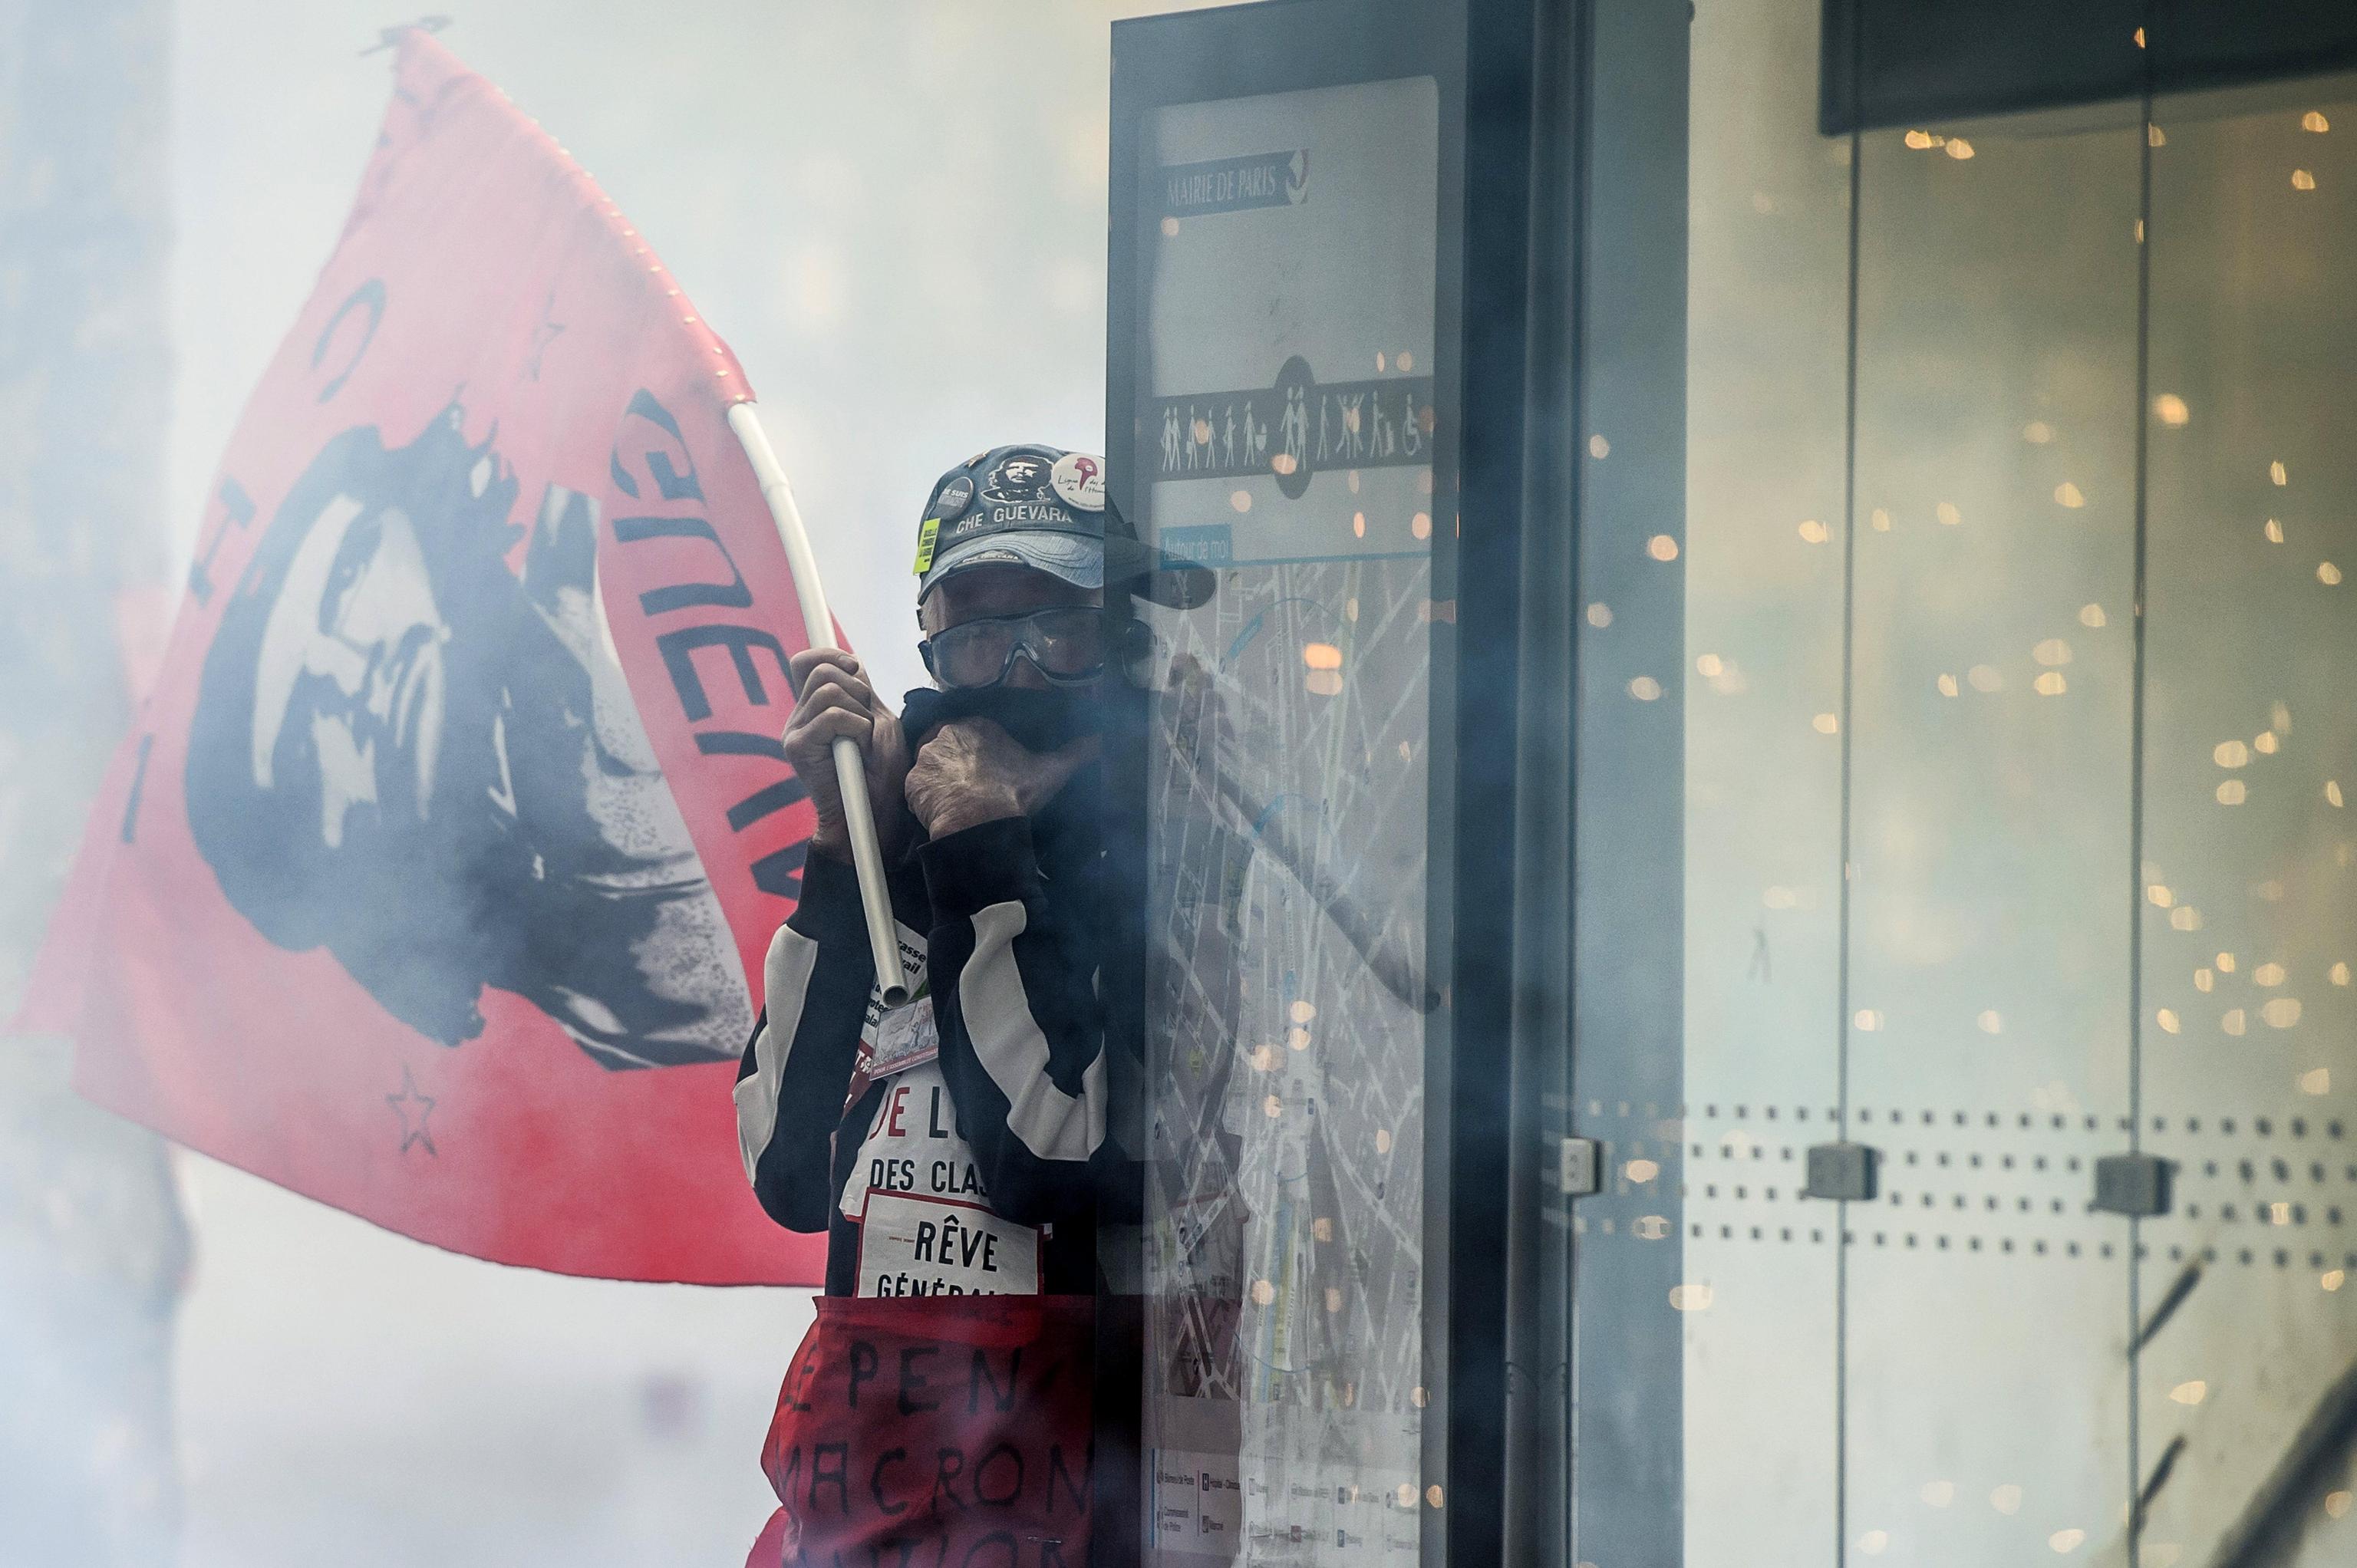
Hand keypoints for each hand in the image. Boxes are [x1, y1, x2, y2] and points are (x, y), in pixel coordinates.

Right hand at [783, 648, 908, 861]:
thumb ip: (861, 691)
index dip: (829, 654)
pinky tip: (857, 751)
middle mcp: (800, 717)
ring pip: (827, 690)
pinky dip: (856, 728)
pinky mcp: (796, 747)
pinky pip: (831, 716)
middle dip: (856, 687)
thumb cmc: (880, 774)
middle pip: (819, 669)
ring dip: (858, 712)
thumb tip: (849, 663)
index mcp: (814, 709)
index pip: (806, 662)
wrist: (873, 815)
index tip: (855, 668)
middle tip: (867, 720)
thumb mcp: (878, 721)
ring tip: (863, 740)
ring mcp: (795, 732)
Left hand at [904, 718, 1099, 839]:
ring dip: (940, 781)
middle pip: (950, 748)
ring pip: (931, 767)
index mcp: (978, 725)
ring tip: (957, 802)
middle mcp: (947, 734)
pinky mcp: (913, 783)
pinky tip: (943, 812)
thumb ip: (1075, 752)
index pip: (975, 733)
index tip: (988, 773)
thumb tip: (1100, 740)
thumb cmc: (1016, 795)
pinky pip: (917, 789)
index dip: (981, 755)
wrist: (983, 827)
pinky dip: (927, 799)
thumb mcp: (1051, 771)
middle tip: (972, 789)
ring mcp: (926, 758)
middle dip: (958, 765)